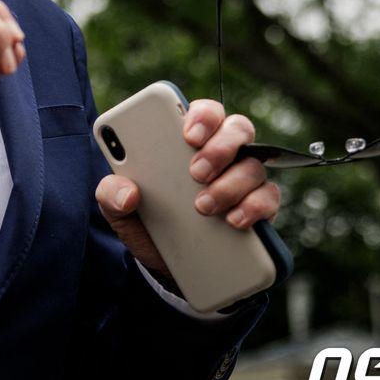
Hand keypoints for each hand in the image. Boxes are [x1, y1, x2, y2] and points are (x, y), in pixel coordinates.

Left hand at [95, 99, 278, 280]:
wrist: (165, 267)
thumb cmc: (145, 222)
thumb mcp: (119, 209)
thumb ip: (110, 194)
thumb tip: (126, 193)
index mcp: (185, 142)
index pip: (204, 112)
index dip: (202, 116)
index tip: (188, 135)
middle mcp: (220, 153)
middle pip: (237, 128)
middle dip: (219, 148)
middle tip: (195, 172)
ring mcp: (242, 179)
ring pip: (253, 164)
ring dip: (231, 183)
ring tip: (203, 206)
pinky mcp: (257, 208)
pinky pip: (268, 197)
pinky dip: (254, 207)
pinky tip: (233, 220)